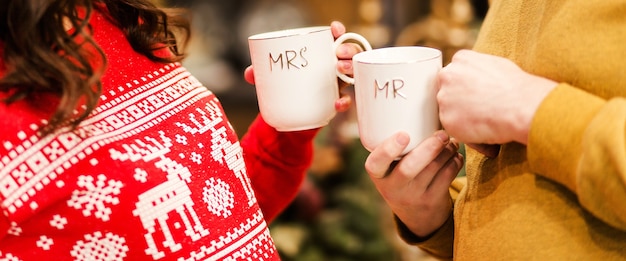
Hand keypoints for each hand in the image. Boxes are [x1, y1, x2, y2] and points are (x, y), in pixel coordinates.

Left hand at [244, 21, 363, 112]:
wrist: (291, 115)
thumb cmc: (286, 87)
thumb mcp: (273, 78)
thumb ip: (261, 74)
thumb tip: (250, 73)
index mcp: (321, 55)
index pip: (335, 38)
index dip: (339, 31)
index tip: (335, 29)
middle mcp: (334, 67)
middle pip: (350, 53)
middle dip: (348, 49)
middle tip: (337, 54)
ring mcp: (338, 84)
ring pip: (353, 73)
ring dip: (350, 69)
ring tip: (340, 70)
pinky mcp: (336, 102)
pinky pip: (346, 101)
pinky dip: (344, 102)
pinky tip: (336, 103)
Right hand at [365, 130, 463, 236]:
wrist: (417, 214)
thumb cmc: (402, 175)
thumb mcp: (391, 166)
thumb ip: (397, 144)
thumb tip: (417, 101)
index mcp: (378, 175)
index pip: (375, 164)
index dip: (388, 150)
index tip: (403, 135)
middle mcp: (393, 188)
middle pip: (410, 168)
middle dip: (428, 148)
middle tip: (441, 134)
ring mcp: (413, 197)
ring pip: (433, 170)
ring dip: (446, 151)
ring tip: (450, 140)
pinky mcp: (433, 201)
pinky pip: (447, 177)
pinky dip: (455, 161)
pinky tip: (455, 154)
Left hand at [437, 50, 556, 146]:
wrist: (521, 107)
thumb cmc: (515, 88)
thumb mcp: (496, 64)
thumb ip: (477, 68)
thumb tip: (475, 76)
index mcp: (460, 59)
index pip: (454, 74)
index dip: (465, 87)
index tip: (476, 94)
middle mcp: (447, 76)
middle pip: (447, 90)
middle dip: (459, 100)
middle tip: (480, 108)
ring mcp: (444, 98)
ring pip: (448, 109)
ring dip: (461, 116)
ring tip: (484, 118)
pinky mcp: (447, 119)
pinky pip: (453, 127)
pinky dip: (464, 131)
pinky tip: (482, 128)